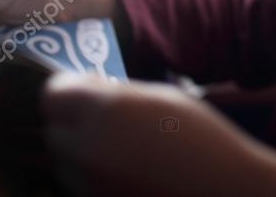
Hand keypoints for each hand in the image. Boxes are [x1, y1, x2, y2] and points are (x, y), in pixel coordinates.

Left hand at [41, 73, 275, 196]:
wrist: (224, 189)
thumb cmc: (200, 137)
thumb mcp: (159, 98)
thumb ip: (116, 94)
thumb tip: (86, 91)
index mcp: (104, 110)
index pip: (51, 95)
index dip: (65, 90)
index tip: (80, 90)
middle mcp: (88, 148)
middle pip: (53, 131)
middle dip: (70, 123)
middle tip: (99, 119)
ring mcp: (90, 183)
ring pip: (64, 162)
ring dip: (79, 152)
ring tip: (117, 147)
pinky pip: (80, 185)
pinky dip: (92, 177)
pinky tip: (124, 169)